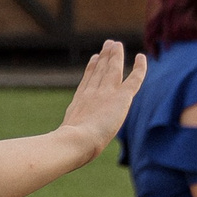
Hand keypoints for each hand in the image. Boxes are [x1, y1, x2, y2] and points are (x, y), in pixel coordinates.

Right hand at [58, 41, 146, 155]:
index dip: (92, 68)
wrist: (76, 141)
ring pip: (114, 69)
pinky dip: (140, 67)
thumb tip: (55, 152)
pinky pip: (135, 78)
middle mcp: (93, 94)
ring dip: (116, 55)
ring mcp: (106, 93)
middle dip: (105, 57)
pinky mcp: (121, 97)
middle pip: (101, 71)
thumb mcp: (64, 140)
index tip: (95, 58)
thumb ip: (65, 139)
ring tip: (117, 44)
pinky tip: (142, 57)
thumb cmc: (68, 147)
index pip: (88, 81)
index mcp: (80, 103)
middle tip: (109, 44)